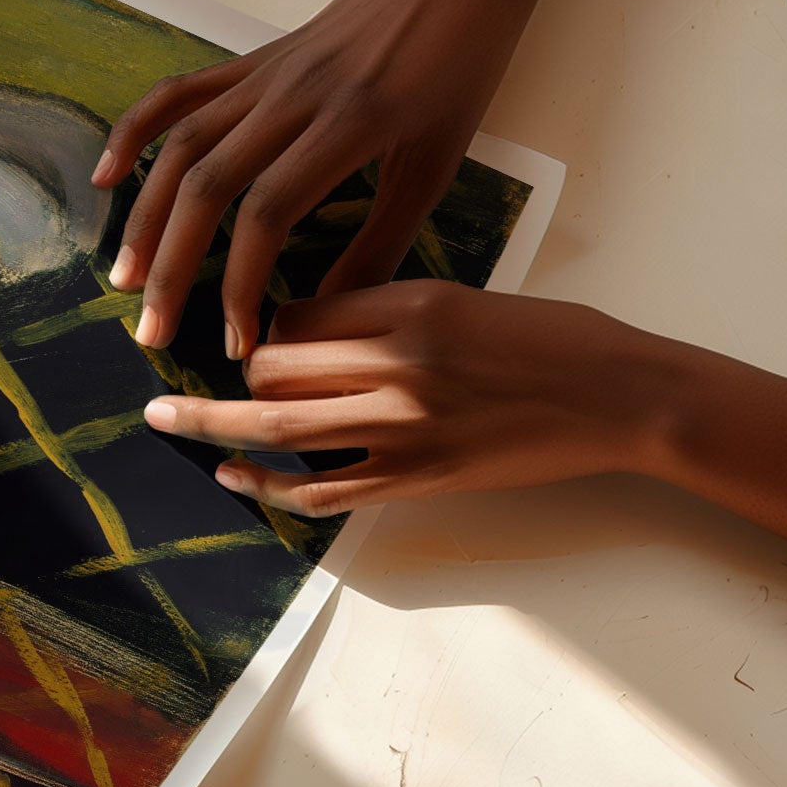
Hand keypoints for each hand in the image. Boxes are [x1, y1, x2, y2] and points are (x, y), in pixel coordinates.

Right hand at [94, 0, 538, 355]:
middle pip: (207, 187)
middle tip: (153, 332)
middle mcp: (292, 97)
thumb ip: (381, 242)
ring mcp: (262, 75)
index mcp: (348, 125)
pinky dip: (134, 133)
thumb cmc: (456, 70)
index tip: (238, 342)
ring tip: (125, 278)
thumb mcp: (436, 164)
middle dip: (173, 268)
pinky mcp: (248, 62)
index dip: (241, 284)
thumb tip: (329, 314)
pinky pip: (178, 95)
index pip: (268, 214)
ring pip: (181, 148)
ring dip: (145, 218)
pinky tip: (105, 177)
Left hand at [146, 283, 680, 516]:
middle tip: (199, 377)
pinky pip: (322, 487)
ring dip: (213, 423)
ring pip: (282, 423)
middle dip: (234, 373)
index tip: (253, 337)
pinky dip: (267, 482)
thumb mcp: (462, 299)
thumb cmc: (551, 339)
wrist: (622, 396)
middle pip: (275, 363)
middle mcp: (398, 361)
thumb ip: (385, 310)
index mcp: (409, 303)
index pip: (299, 313)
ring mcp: (406, 426)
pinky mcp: (420, 478)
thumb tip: (305, 329)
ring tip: (164, 418)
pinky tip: (230, 474)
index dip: (265, 327)